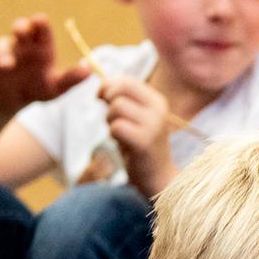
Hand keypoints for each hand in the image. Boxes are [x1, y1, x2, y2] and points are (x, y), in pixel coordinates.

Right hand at [0, 15, 92, 116]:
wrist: (16, 100)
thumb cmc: (40, 88)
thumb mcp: (57, 87)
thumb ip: (72, 78)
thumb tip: (89, 70)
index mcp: (41, 46)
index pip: (41, 28)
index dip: (39, 22)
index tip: (39, 20)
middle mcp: (23, 44)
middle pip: (20, 28)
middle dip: (20, 27)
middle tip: (21, 31)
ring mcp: (5, 51)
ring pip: (1, 43)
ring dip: (3, 52)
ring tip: (7, 65)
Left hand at [98, 75, 176, 195]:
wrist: (157, 177)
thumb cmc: (141, 145)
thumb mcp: (136, 117)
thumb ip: (122, 99)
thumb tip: (101, 84)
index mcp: (157, 101)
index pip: (127, 81)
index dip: (108, 86)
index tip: (100, 97)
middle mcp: (158, 109)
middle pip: (119, 91)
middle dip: (107, 102)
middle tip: (109, 117)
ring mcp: (153, 125)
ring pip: (116, 108)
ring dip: (110, 120)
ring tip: (119, 133)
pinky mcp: (144, 141)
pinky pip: (117, 127)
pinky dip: (113, 135)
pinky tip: (122, 143)